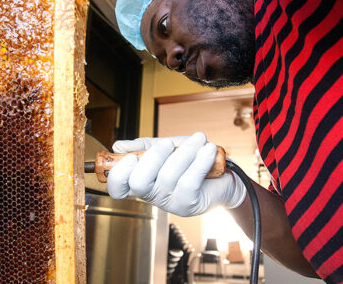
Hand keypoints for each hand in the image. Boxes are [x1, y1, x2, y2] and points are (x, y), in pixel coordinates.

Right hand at [108, 132, 246, 216]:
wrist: (224, 176)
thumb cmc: (191, 161)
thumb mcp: (166, 148)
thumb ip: (144, 147)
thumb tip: (118, 146)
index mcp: (141, 183)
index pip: (118, 189)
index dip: (118, 175)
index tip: (130, 158)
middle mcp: (152, 196)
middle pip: (139, 183)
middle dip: (152, 159)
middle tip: (167, 144)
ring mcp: (170, 203)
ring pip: (168, 176)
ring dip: (185, 152)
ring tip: (199, 138)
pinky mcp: (189, 204)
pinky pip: (190, 181)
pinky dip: (200, 161)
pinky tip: (208, 149)